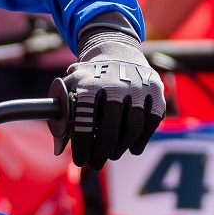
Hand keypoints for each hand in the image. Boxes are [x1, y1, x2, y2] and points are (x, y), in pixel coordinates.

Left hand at [53, 23, 166, 168]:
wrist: (116, 51)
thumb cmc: (89, 78)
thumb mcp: (70, 87)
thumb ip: (62, 116)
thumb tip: (58, 149)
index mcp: (89, 84)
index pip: (84, 122)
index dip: (82, 146)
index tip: (80, 160)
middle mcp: (115, 84)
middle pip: (110, 130)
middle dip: (101, 153)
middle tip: (95, 164)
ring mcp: (138, 86)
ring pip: (133, 129)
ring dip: (121, 148)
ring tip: (112, 155)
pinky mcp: (155, 90)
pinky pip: (151, 122)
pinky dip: (142, 139)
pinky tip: (132, 148)